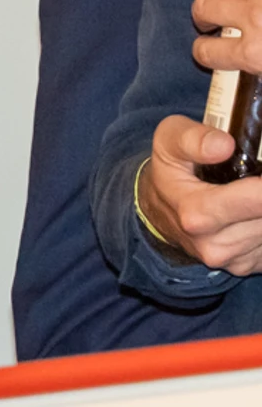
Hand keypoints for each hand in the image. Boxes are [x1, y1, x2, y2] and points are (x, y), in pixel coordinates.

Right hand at [137, 115, 261, 272]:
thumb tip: (225, 146)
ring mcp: (231, 259)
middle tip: (253, 178)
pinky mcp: (245, 267)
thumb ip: (194, 139)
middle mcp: (214, 245)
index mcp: (196, 215)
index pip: (258, 199)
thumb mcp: (169, 141)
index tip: (259, 172)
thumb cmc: (169, 172)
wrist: (156, 213)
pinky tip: (250, 212)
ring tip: (250, 194)